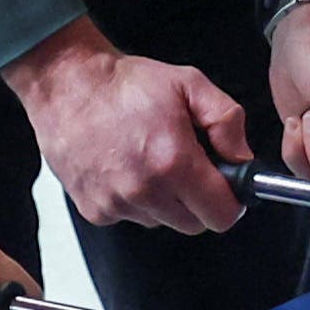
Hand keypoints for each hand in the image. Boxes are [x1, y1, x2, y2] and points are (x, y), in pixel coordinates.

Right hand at [6, 20, 253, 231]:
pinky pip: (130, 217)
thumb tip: (242, 158)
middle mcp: (144, 190)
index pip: (221, 215)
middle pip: (194, 224)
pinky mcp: (94, 209)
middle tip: (187, 167)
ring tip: (150, 160)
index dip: (231, 202)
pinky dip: (135, 200)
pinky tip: (126, 167)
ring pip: (161, 222)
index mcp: (173, 161)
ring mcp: (116, 203)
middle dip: (198, 201)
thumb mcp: (190, 85)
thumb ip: (227, 121)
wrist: (68, 85)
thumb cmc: (126, 84)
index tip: (225, 185)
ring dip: (165, 200)